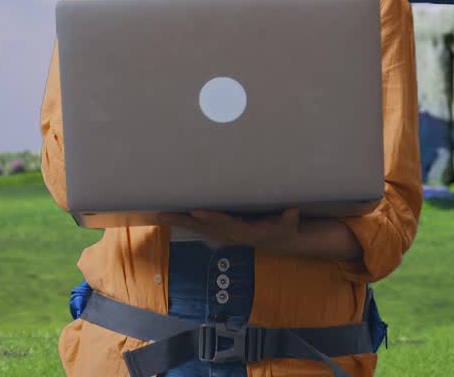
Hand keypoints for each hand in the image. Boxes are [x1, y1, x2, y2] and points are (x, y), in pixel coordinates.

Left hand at [160, 208, 301, 250]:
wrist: (276, 241)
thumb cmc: (281, 230)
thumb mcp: (289, 226)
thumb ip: (289, 220)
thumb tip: (293, 211)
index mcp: (242, 231)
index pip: (224, 222)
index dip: (211, 217)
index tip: (197, 212)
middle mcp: (228, 233)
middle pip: (203, 226)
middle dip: (183, 220)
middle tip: (163, 214)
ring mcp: (223, 233)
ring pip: (198, 227)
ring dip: (179, 221)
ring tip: (160, 215)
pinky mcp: (221, 231)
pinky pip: (200, 226)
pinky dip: (186, 222)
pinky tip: (173, 217)